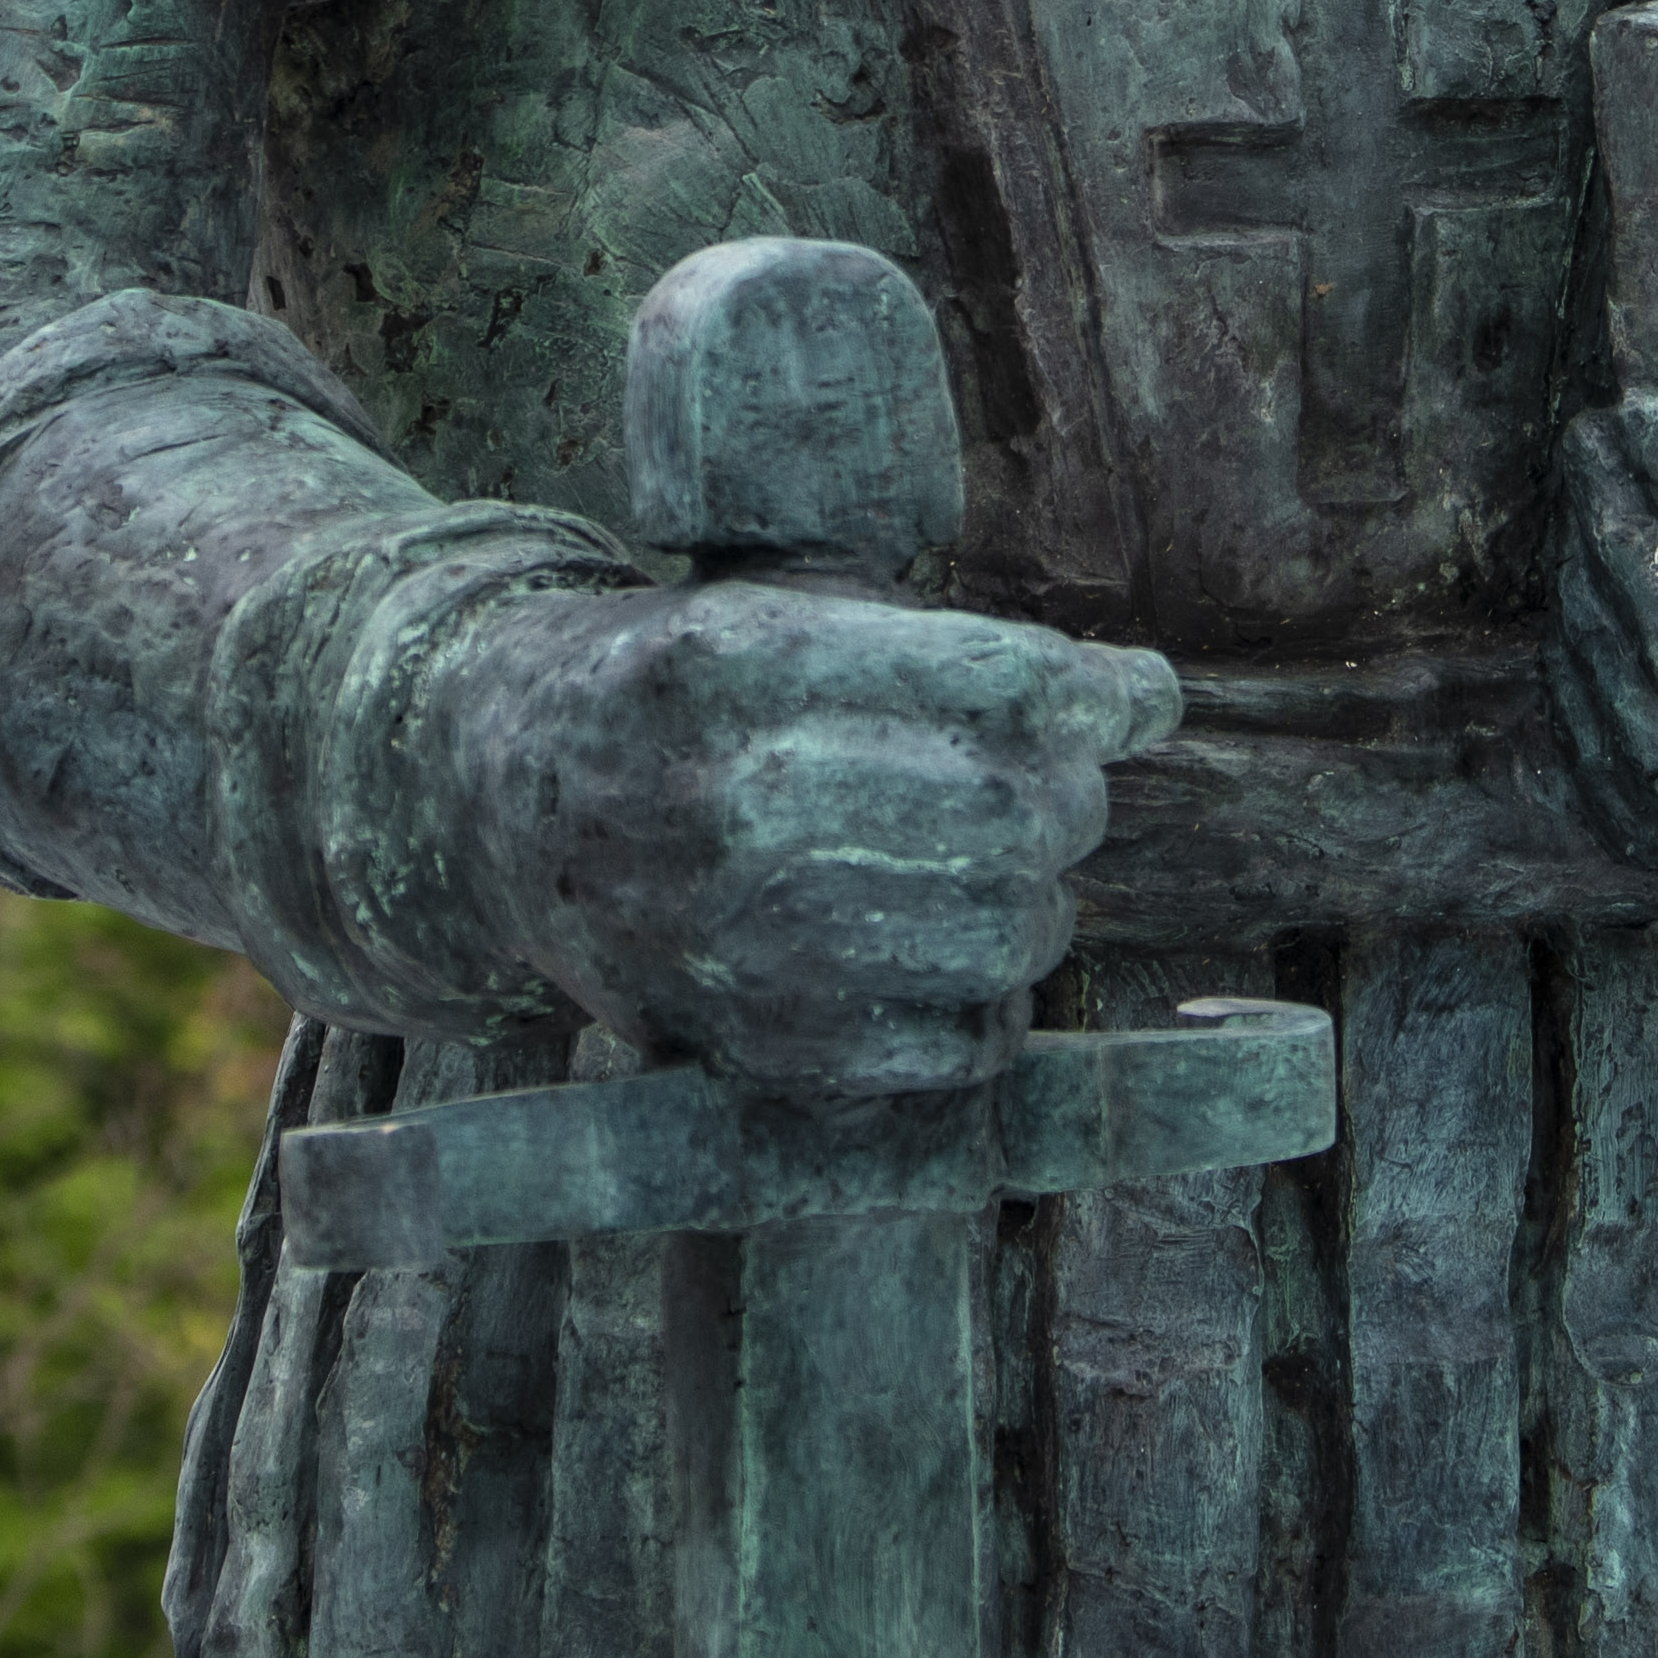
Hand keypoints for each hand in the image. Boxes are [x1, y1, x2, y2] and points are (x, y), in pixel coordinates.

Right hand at [428, 576, 1183, 1094]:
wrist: (502, 799)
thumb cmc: (685, 690)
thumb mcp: (790, 611)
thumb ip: (965, 652)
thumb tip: (1155, 699)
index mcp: (738, 661)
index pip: (1000, 679)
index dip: (1092, 693)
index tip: (1120, 700)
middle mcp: (726, 798)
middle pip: (1017, 810)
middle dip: (1065, 799)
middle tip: (1042, 792)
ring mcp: (734, 935)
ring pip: (1008, 931)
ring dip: (1033, 904)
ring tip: (988, 875)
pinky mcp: (754, 1046)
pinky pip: (964, 1045)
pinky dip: (987, 1006)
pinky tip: (939, 958)